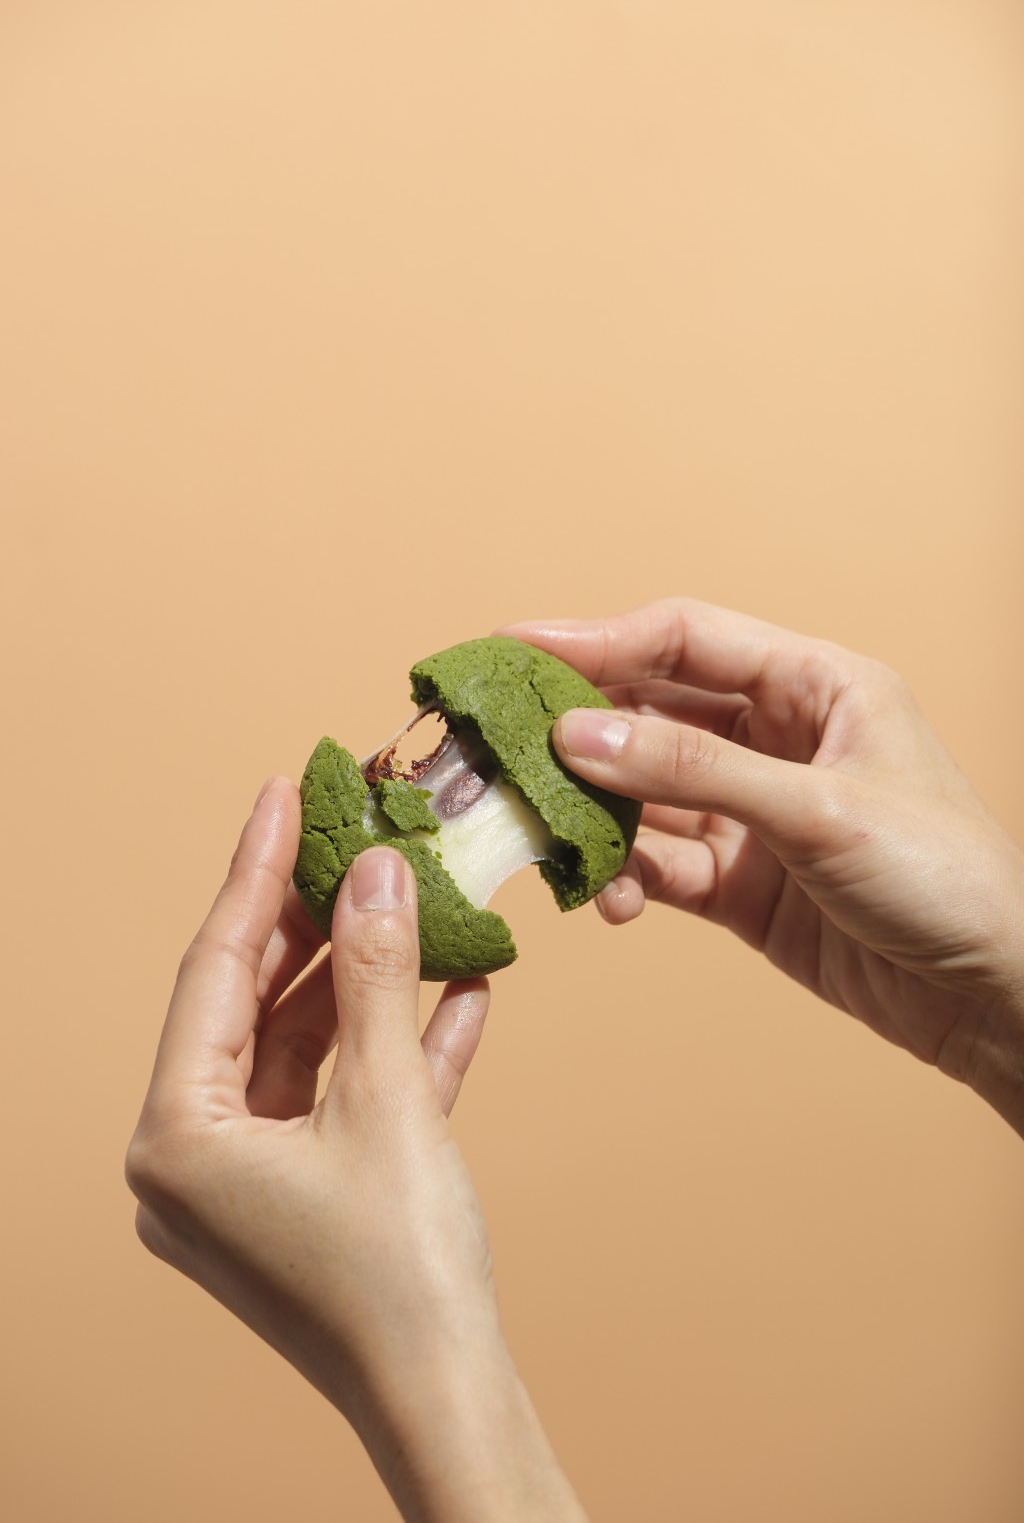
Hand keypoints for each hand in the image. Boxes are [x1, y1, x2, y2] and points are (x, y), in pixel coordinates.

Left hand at [126, 779, 586, 1522]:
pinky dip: (391, 1051)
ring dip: (366, 983)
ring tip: (415, 903)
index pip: (215, 969)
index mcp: (174, 1135)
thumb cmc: (401, 1271)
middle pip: (255, 1003)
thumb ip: (375, 976)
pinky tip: (458, 995)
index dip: (255, 871)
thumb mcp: (388, 1100)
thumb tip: (378, 872)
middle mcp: (190, 1156)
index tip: (285, 790)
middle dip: (316, 921)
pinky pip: (338, 1099)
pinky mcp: (299, 1197)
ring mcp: (244, 1181)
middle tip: (354, 835)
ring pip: (302, 1047)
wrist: (449, 1402)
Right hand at [501, 599, 1023, 1135]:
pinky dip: (627, 879)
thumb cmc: (944, 878)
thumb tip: (577, 735)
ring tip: (547, 839)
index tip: (514, 649)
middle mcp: (776, 739)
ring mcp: (754, 812)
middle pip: (651, 712)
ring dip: (594, 817)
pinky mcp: (741, 882)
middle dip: (577, 733)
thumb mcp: (817, 810)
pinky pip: (660, 864)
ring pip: (645, 795)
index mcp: (813, 685)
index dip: (597, 639)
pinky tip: (612, 902)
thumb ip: (693, 769)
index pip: (684, 639)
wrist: (993, 996)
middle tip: (497, 749)